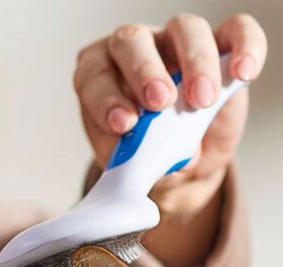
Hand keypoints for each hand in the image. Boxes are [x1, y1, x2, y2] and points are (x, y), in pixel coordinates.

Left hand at [74, 13, 266, 266]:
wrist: (179, 162)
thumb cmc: (145, 155)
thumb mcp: (134, 164)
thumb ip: (137, 159)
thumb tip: (162, 160)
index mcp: (98, 78)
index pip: (94, 75)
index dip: (106, 98)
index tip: (124, 125)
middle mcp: (132, 52)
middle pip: (132, 41)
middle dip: (145, 72)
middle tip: (161, 104)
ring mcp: (175, 43)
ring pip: (184, 30)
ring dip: (194, 63)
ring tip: (202, 101)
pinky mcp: (219, 45)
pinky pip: (236, 31)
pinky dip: (244, 47)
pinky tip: (243, 73)